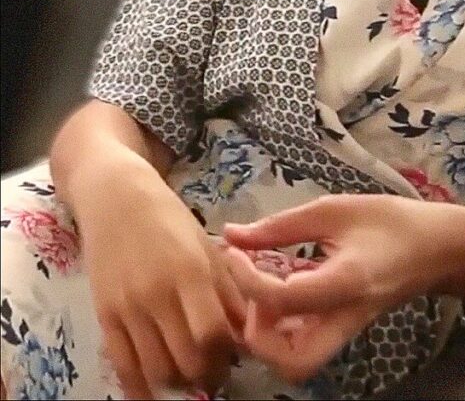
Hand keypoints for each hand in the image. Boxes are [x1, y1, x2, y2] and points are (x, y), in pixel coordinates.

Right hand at [77, 168, 247, 399]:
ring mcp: (128, 307)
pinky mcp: (104, 316)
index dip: (227, 353)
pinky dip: (141, 389)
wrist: (115, 198)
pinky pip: (123, 367)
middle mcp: (158, 293)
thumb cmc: (168, 217)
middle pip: (187, 358)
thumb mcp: (206, 245)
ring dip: (179, 382)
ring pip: (157, 370)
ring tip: (189, 374)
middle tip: (214, 371)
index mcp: (190, 271)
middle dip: (207, 374)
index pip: (213, 332)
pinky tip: (155, 392)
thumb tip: (245, 331)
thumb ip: (227, 289)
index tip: (233, 354)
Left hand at [222, 194, 453, 383]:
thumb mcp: (334, 210)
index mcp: (345, 281)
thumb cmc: (388, 221)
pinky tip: (279, 293)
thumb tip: (232, 235)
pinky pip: (302, 348)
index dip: (247, 277)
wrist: (434, 248)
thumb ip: (280, 225)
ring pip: (296, 365)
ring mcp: (344, 332)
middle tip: (252, 290)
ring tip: (264, 293)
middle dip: (257, 334)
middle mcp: (344, 318)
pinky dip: (280, 330)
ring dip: (267, 338)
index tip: (234, 250)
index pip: (282, 298)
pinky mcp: (341, 333)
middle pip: (291, 363)